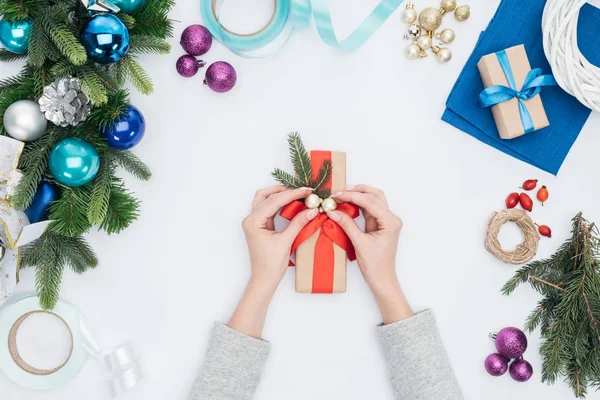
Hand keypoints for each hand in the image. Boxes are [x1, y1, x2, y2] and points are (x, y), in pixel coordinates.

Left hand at [242, 186, 317, 290]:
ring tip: (298, 195)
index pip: (273, 201)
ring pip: (265, 200)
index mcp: (253, 222)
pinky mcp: (260, 225)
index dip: (291, 194)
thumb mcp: (286, 242)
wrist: (264, 279)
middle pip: (265, 195)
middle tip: (301, 191)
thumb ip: (298, 223)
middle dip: (284, 191)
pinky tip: (292, 203)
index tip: (306, 191)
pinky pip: (269, 208)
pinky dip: (279, 203)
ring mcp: (254, 222)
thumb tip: (312, 210)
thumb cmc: (271, 264)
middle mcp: (251, 219)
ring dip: (280, 195)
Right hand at [327, 185, 413, 323]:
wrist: (381, 278)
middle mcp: (391, 218)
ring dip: (359, 195)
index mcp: (390, 222)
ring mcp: (386, 221)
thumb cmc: (375, 265)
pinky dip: (359, 204)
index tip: (338, 195)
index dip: (353, 196)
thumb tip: (333, 211)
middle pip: (375, 196)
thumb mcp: (359, 243)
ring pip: (373, 200)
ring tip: (343, 196)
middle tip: (339, 193)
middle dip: (357, 192)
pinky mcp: (379, 224)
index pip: (370, 202)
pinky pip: (369, 209)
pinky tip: (348, 204)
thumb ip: (347, 225)